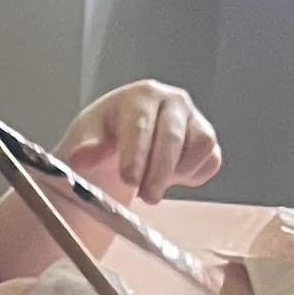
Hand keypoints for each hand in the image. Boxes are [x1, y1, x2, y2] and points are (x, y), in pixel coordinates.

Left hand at [59, 80, 219, 202]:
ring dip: (177, 173)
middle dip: (159, 172)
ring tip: (152, 185)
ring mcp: (193, 118)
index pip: (141, 125)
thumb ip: (83, 147)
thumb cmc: (101, 138)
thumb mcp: (82, 141)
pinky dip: (193, 175)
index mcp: (140, 96)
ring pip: (199, 146)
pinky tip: (170, 179)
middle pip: (173, 137)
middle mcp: (172, 101)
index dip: (136, 155)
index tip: (128, 180)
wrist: (117, 143)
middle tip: (147, 198)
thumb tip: (84, 154)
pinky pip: (211, 159)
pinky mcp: (206, 137)